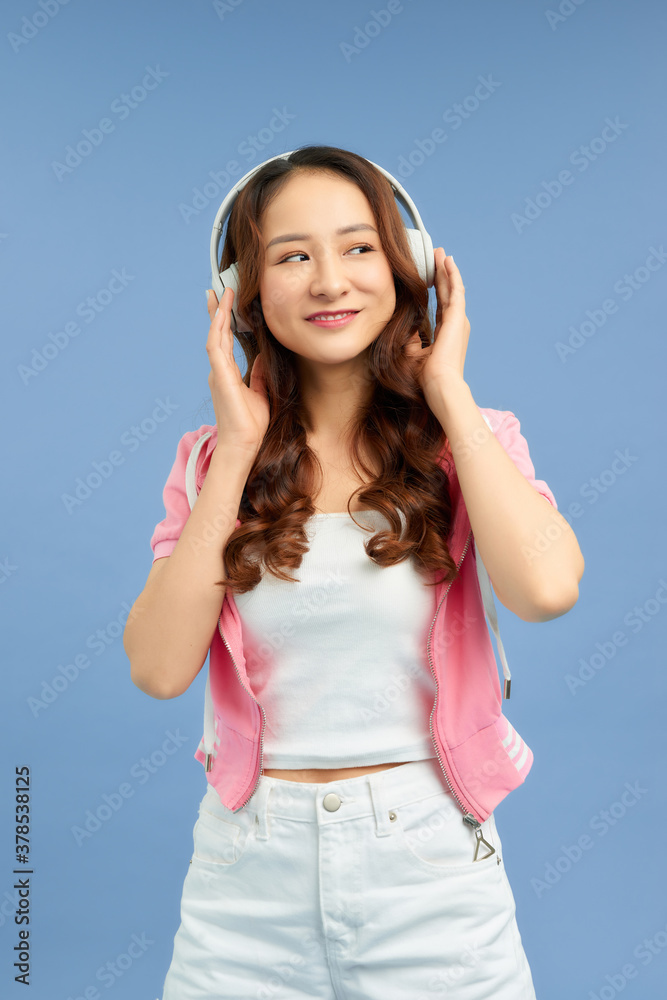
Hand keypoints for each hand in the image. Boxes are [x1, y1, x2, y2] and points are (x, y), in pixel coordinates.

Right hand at [205, 287, 269, 461]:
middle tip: (219, 289)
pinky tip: (222, 313)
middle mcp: (219, 370)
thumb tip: (264, 354)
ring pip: (215, 335)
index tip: (227, 303)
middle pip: (217, 333)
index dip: (225, 321)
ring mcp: (218, 372)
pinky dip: (218, 328)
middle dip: (218, 311)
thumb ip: (259, 373)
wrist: (244, 444)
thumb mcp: (260, 392)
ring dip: (218, 313)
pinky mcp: (220, 376)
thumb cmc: (251, 425)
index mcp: (227, 374)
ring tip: (222, 293)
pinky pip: (216, 346)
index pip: (226, 341)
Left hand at [405, 248, 470, 406]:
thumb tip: (402, 322)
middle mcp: (455, 324)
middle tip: (437, 256)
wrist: (439, 383)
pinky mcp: (458, 317)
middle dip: (442, 274)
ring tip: (441, 254)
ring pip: (452, 288)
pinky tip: (447, 262)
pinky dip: (452, 275)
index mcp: (446, 333)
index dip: (435, 288)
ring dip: (447, 270)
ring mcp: (458, 320)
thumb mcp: (412, 351)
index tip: (429, 275)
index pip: (441, 305)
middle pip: (447, 293)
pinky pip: (456, 290)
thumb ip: (410, 335)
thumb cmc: (426, 375)